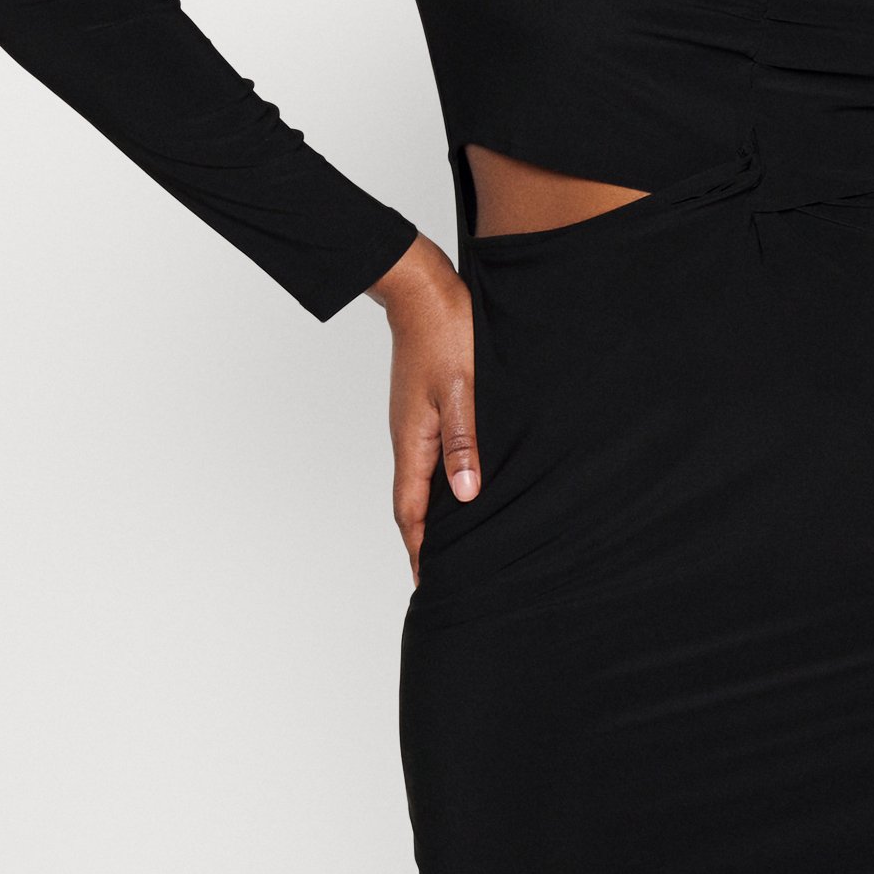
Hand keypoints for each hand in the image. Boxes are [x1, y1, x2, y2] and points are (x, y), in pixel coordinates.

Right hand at [365, 236, 480, 584]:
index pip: (411, 510)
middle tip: (440, 577)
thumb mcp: (461, 391)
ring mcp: (412, 422)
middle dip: (423, 542)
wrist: (422, 289)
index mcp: (413, 440)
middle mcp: (407, 437)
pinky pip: (426, 457)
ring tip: (450, 543)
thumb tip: (466, 495)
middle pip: (411, 502)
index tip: (429, 584)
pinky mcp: (422, 407)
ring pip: (419, 480)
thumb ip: (463, 443)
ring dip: (432, 514)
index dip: (420, 550)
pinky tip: (458, 484)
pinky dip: (438, 483)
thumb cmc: (445, 334)